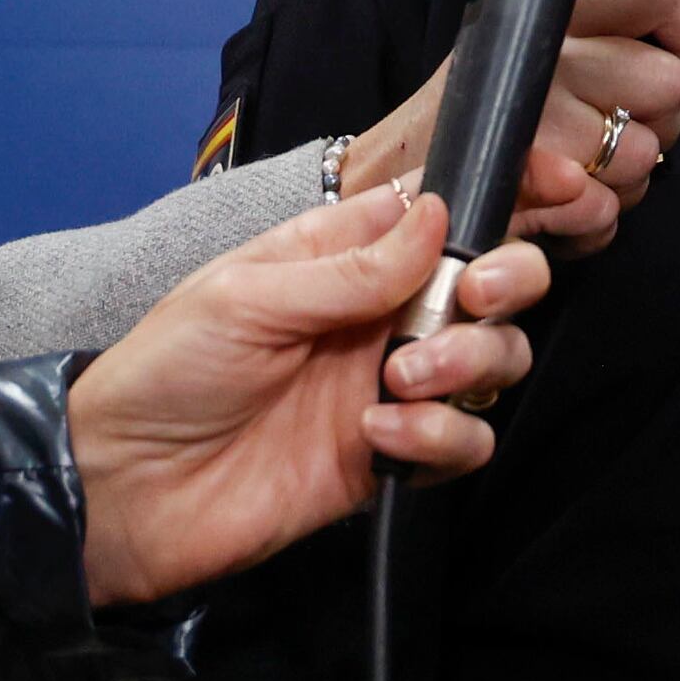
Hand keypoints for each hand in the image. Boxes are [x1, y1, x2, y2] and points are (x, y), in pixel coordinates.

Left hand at [64, 185, 544, 603]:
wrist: (126, 492)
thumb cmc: (164, 375)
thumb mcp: (245, 297)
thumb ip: (350, 266)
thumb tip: (438, 215)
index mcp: (337, 259)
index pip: (437, 216)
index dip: (501, 200)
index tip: (553, 187)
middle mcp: (376, 318)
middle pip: (489, 285)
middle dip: (506, 282)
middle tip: (473, 297)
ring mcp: (388, 388)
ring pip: (491, 360)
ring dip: (470, 361)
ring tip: (403, 378)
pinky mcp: (391, 462)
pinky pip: (463, 442)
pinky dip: (442, 437)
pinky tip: (383, 436)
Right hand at [341, 0, 679, 255]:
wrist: (396, 187)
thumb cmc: (489, 121)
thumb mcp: (571, 65)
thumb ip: (658, 47)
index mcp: (553, 3)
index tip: (678, 54)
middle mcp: (542, 47)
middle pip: (666, 84)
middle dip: (654, 124)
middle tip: (609, 129)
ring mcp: (532, 113)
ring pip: (642, 156)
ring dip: (619, 180)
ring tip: (575, 170)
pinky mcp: (522, 180)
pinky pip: (606, 211)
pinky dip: (589, 224)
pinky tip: (559, 204)